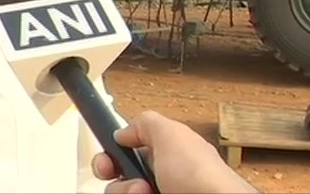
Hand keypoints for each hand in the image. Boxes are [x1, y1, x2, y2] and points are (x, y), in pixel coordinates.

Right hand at [93, 111, 257, 193]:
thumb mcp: (171, 134)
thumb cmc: (202, 177)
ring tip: (145, 192)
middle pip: (119, 176)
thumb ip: (145, 123)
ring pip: (121, 192)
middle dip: (115, 175)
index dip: (112, 153)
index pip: (128, 151)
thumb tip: (123, 131)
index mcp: (167, 154)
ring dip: (125, 190)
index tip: (108, 159)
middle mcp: (161, 178)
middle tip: (127, 178)